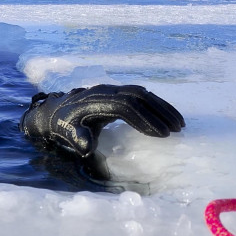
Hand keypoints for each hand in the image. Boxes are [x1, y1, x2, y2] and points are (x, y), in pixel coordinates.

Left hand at [18, 84, 184, 157]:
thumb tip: (86, 146)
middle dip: (160, 112)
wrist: (56, 111)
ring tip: (179, 124)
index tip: (162, 135)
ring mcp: (112, 89)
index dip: (145, 120)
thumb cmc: (64, 125)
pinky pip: (139, 94)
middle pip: (139, 96)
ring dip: (162, 107)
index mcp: (96, 101)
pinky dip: (155, 103)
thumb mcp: (67, 133)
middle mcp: (106, 91)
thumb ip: (76, 139)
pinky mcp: (116, 92)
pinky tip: (168, 115)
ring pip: (142, 93)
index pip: (127, 107)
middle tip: (178, 129)